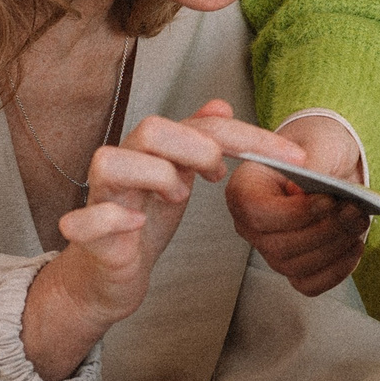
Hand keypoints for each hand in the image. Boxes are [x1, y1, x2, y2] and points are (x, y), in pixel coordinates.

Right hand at [24, 99, 300, 380]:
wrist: (106, 276)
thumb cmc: (142, 225)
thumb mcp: (179, 181)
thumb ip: (198, 142)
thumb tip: (220, 104)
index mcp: (155, 153)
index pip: (205, 127)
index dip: (251, 137)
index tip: (294, 159)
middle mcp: (125, 167)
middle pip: (150, 130)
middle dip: (194, 144)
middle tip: (218, 172)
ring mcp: (102, 199)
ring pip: (110, 162)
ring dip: (153, 174)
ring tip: (178, 196)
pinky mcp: (86, 236)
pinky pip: (85, 219)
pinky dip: (112, 218)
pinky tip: (136, 224)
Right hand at [224, 112, 369, 295]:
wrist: (332, 163)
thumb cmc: (317, 149)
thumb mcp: (317, 143)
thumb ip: (313, 163)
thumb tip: (312, 190)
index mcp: (245, 190)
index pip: (257, 214)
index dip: (295, 213)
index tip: (328, 200)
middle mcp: (250, 225)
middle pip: (278, 247)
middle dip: (324, 231)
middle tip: (354, 210)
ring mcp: (270, 249)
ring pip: (296, 268)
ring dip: (335, 248)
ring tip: (358, 221)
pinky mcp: (295, 266)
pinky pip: (310, 284)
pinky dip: (336, 271)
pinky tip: (355, 245)